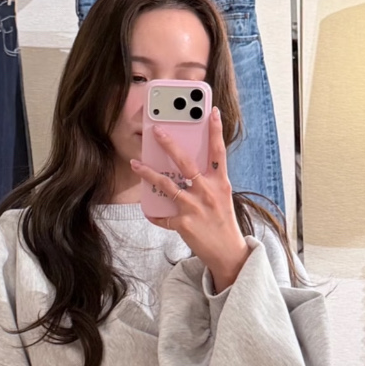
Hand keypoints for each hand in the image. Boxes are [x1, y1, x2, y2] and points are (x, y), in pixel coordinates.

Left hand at [131, 107, 248, 292]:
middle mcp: (208, 193)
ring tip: (136, 164)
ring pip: (167, 186)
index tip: (212, 111)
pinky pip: (163, 217)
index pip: (219, 152)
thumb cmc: (223, 223)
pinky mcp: (184, 224)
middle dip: (170, 146)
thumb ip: (209, 181)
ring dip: (148, 174)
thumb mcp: (222, 198)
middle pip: (186, 164)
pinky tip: (147, 210)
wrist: (228, 253)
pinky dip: (154, 214)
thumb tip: (187, 168)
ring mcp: (195, 208)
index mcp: (220, 183)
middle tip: (157, 131)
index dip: (216, 131)